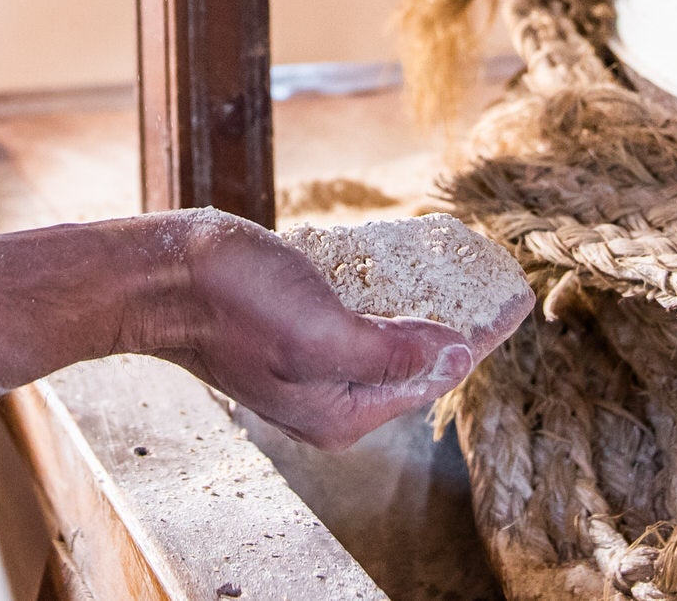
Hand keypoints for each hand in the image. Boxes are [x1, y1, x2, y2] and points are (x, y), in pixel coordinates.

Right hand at [138, 211, 531, 450]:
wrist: (158, 277)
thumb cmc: (233, 303)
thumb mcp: (322, 331)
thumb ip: (391, 352)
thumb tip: (455, 355)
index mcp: (342, 413)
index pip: (433, 375)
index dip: (480, 334)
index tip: (517, 298)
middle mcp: (329, 398)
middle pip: (414, 360)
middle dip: (459, 322)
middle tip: (497, 281)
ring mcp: (308, 365)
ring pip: (386, 335)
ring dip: (424, 303)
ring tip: (461, 269)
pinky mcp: (290, 331)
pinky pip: (353, 315)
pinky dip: (382, 292)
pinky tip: (401, 264)